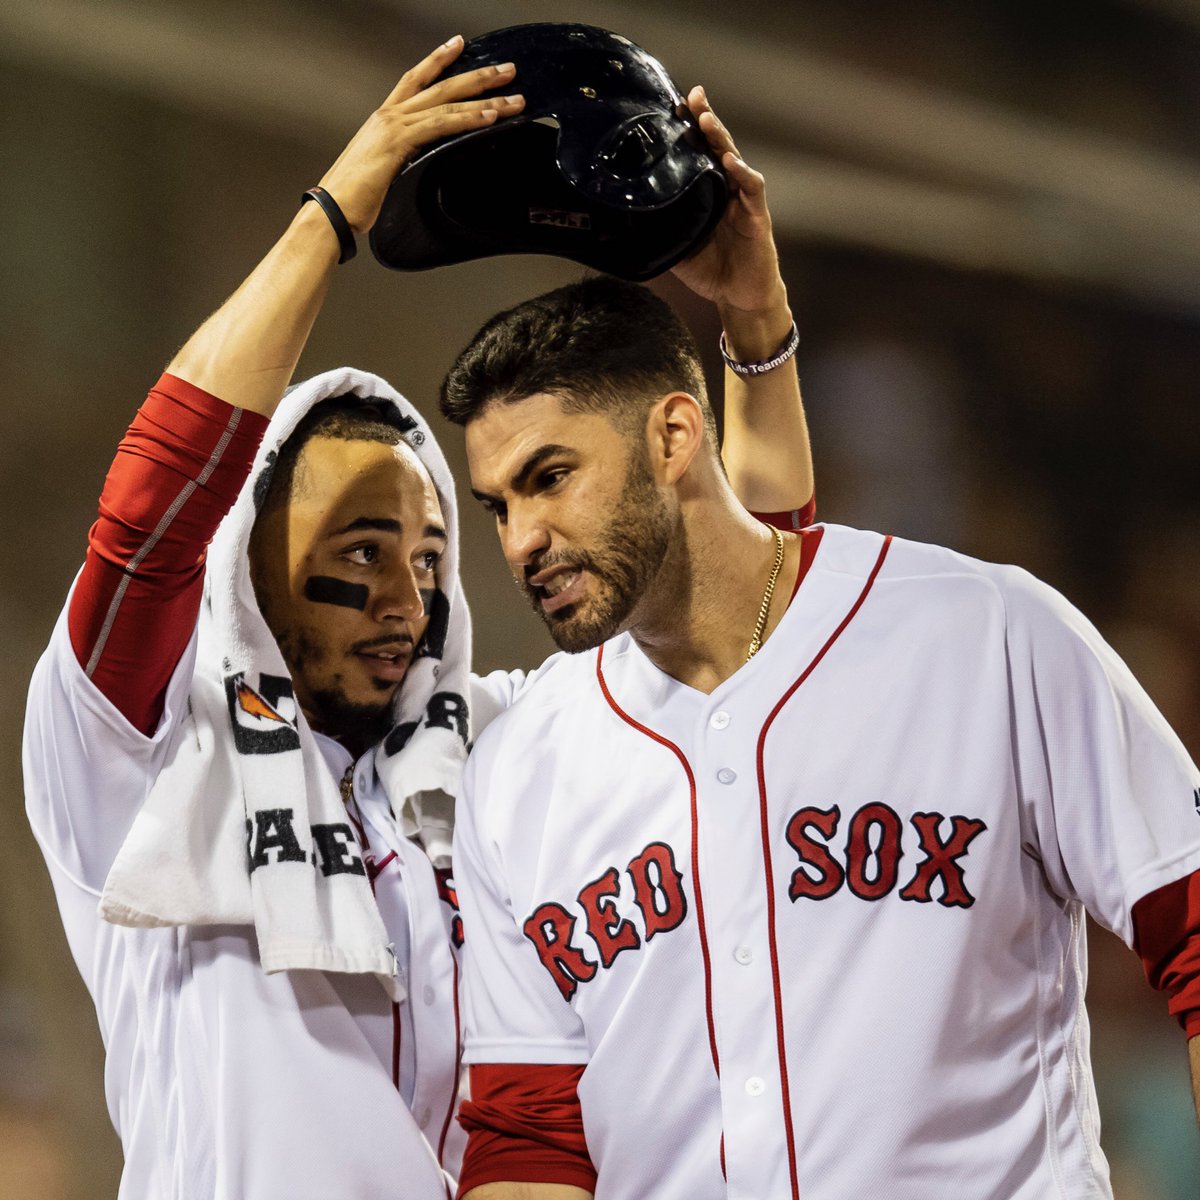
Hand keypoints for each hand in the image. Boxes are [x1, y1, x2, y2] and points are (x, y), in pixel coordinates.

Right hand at [316, 35, 524, 233]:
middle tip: (507, 70)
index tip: (460, 45)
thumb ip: (404, 159)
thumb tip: (423, 163)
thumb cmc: (354, 198)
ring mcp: (394, 126)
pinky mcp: (399, 142)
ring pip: (447, 103)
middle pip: (440, 85)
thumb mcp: (384, 172)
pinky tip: (490, 117)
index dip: (438, 60)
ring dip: (484, 99)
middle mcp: (389, 115)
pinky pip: (441, 125)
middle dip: (477, 76)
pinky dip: (468, 119)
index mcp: (384, 119)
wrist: (332, 210)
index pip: (415, 79)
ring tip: (513, 97)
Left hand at [669, 86, 786, 319]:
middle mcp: (726, 189)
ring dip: (720, 138)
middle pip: (716, 146)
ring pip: (734, 159)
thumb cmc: (711, 269)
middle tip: (692, 96)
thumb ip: (660, 228)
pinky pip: (751, 188)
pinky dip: (742, 172)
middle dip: (704, 119)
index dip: (687, 130)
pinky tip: (730, 160)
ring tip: (706, 119)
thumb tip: (624, 219)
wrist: (739, 297)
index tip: (671, 105)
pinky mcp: (757, 216)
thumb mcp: (677, 247)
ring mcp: (743, 200)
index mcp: (707, 192)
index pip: (697, 154)